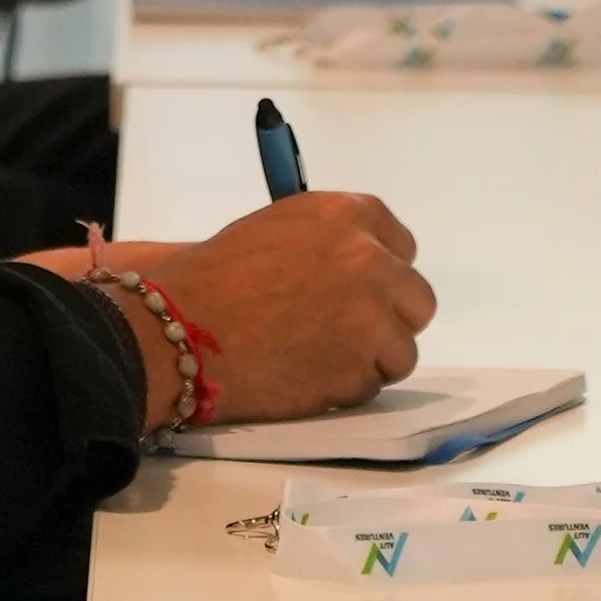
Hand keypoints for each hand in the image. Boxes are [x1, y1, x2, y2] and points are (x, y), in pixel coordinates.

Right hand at [34, 189, 434, 425]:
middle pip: (417, 298)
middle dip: (389, 316)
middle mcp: (369, 260)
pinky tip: (308, 374)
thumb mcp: (281, 230)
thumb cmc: (218, 274)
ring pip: (401, 348)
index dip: (383, 268)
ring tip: (321, 355)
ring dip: (371, 357)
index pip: (401, 243)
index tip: (366, 285)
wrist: (184, 327)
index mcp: (346, 214)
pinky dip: (348, 386)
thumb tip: (364, 264)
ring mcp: (371, 319)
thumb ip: (331, 241)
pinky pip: (372, 384)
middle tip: (350, 328)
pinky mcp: (360, 372)